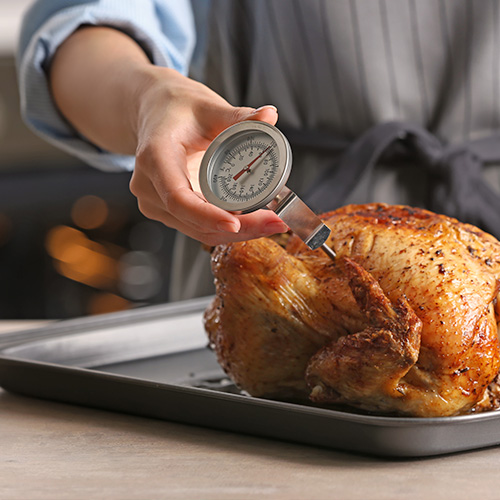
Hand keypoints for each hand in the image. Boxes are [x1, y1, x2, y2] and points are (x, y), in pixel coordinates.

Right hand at [50, 26, 287, 245]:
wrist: (155, 114)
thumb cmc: (178, 109)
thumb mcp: (208, 107)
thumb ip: (239, 115)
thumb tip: (270, 115)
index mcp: (155, 157)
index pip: (177, 197)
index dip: (206, 216)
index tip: (236, 224)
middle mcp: (148, 186)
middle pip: (194, 221)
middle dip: (238, 228)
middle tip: (277, 223)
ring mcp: (155, 203)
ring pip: (198, 231)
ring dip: (237, 233)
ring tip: (273, 224)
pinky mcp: (166, 212)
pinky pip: (197, 228)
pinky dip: (226, 229)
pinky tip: (254, 223)